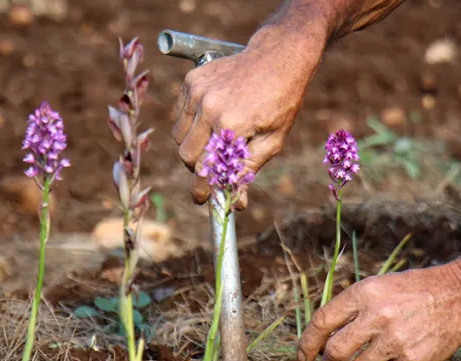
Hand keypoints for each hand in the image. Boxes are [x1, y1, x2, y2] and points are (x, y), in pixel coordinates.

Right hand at [172, 22, 328, 209]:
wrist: (277, 57)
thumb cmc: (281, 101)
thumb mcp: (273, 140)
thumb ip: (249, 171)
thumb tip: (237, 203)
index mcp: (231, 125)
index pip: (206, 168)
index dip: (202, 188)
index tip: (201, 200)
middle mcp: (209, 107)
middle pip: (186, 155)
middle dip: (198, 166)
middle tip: (214, 165)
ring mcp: (197, 92)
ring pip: (179, 136)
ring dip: (193, 145)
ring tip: (215, 138)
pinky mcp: (191, 81)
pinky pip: (179, 115)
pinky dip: (189, 124)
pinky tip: (209, 119)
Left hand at [297, 264, 460, 360]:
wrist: (458, 295)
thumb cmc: (412, 290)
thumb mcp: (376, 286)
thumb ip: (350, 308)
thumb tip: (323, 336)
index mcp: (363, 293)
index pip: (322, 321)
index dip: (307, 342)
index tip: (303, 355)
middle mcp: (376, 315)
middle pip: (335, 350)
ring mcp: (395, 339)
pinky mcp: (412, 360)